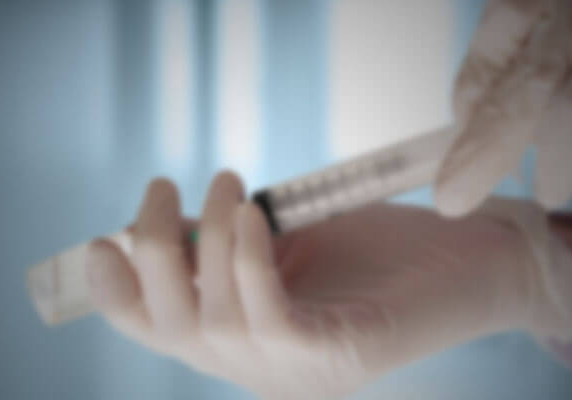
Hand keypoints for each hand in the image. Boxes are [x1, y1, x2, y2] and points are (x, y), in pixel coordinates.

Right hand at [85, 172, 571, 398]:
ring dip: (208, 239)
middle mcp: (259, 368)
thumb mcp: (286, 240)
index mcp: (241, 340)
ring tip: (231, 182)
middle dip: (153, 252)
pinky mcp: (338, 360)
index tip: (98, 244)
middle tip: (165, 183)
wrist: (474, 262)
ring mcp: (296, 373)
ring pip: (214, 318)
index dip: (116, 295)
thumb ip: (227, 239)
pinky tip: (255, 215)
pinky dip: (250, 261)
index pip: (158, 331)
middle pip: (171, 326)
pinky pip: (269, 317)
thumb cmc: (379, 249)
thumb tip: (168, 218)